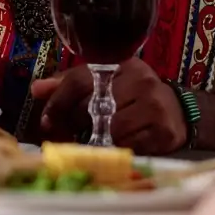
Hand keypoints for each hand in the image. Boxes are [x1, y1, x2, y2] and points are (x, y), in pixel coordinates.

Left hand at [30, 58, 186, 154]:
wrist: (178, 111)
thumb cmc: (133, 95)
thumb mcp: (104, 81)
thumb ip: (70, 84)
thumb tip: (36, 89)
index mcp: (121, 64)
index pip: (80, 80)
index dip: (59, 101)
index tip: (46, 120)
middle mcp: (140, 81)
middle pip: (93, 106)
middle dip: (75, 123)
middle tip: (69, 133)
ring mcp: (155, 106)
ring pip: (111, 129)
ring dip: (96, 140)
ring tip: (93, 140)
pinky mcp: (164, 132)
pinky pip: (129, 146)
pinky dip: (117, 149)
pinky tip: (115, 146)